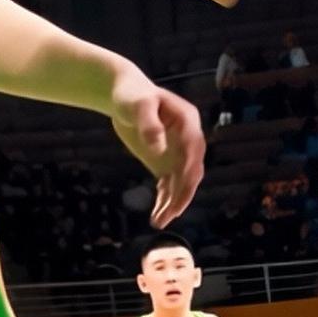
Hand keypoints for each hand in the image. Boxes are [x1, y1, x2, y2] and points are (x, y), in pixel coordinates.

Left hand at [109, 68, 204, 224]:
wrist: (123, 95)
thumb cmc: (132, 95)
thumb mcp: (139, 105)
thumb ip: (149, 124)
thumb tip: (158, 148)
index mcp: (188, 122)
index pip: (194, 150)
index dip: (190, 169)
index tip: (182, 188)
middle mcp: (188, 140)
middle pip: (191, 170)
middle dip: (182, 193)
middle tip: (171, 214)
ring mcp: (177, 152)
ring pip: (180, 182)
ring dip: (172, 202)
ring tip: (159, 222)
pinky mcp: (164, 161)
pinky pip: (168, 184)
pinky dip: (164, 199)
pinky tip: (157, 215)